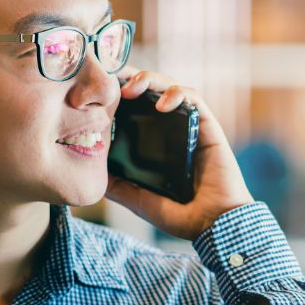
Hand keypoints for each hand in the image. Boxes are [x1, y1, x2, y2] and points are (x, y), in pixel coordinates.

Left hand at [105, 66, 254, 240]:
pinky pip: (193, 99)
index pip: (135, 109)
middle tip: (112, 81)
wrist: (212, 225)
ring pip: (170, 87)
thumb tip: (93, 173)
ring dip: (150, 80)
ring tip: (131, 89)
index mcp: (154, 144)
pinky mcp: (207, 127)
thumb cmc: (180, 216)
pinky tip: (161, 104)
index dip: (118, 94)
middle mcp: (171, 131)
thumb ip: (118, 186)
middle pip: (150, 91)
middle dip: (131, 79)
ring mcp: (189, 127)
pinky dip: (177, 94)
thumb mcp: (139, 200)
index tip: (100, 91)